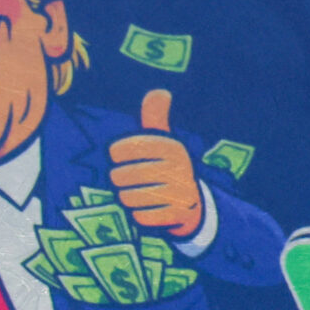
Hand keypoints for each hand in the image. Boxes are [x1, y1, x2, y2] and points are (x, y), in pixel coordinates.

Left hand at [107, 89, 204, 238]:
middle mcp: (178, 167)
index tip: (119, 157)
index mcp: (171, 146)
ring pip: (130, 198)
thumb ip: (156, 117)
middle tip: (125, 180)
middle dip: (119, 180)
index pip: (125, 148)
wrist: (193, 204)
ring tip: (133, 195)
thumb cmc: (167, 167)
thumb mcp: (164, 141)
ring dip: (127, 199)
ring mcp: (179, 192)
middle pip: (123, 176)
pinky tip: (144, 210)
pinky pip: (141, 217)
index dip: (117, 154)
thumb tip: (160, 91)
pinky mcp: (177, 215)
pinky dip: (138, 216)